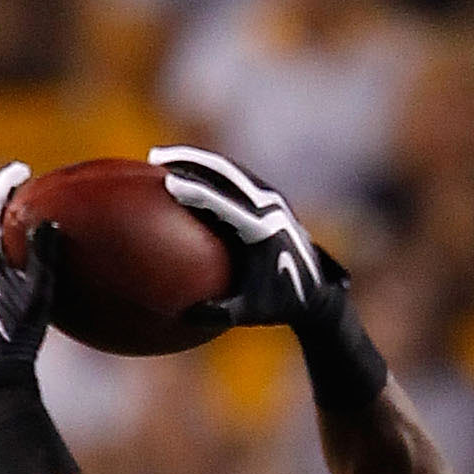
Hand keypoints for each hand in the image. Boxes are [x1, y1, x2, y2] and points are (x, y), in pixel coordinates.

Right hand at [148, 145, 344, 328]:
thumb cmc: (280, 307)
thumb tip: (184, 315)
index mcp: (265, 231)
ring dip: (197, 161)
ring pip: (229, 171)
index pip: (225, 202)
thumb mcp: (251, 314)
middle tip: (156, 159)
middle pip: (225, 175)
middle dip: (190, 163)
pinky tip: (185, 175)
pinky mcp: (269, 198)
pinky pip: (235, 179)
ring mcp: (272, 199)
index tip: (168, 184)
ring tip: (163, 158)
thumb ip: (221, 312)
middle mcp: (270, 208)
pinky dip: (210, 173)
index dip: (197, 190)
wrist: (317, 293)